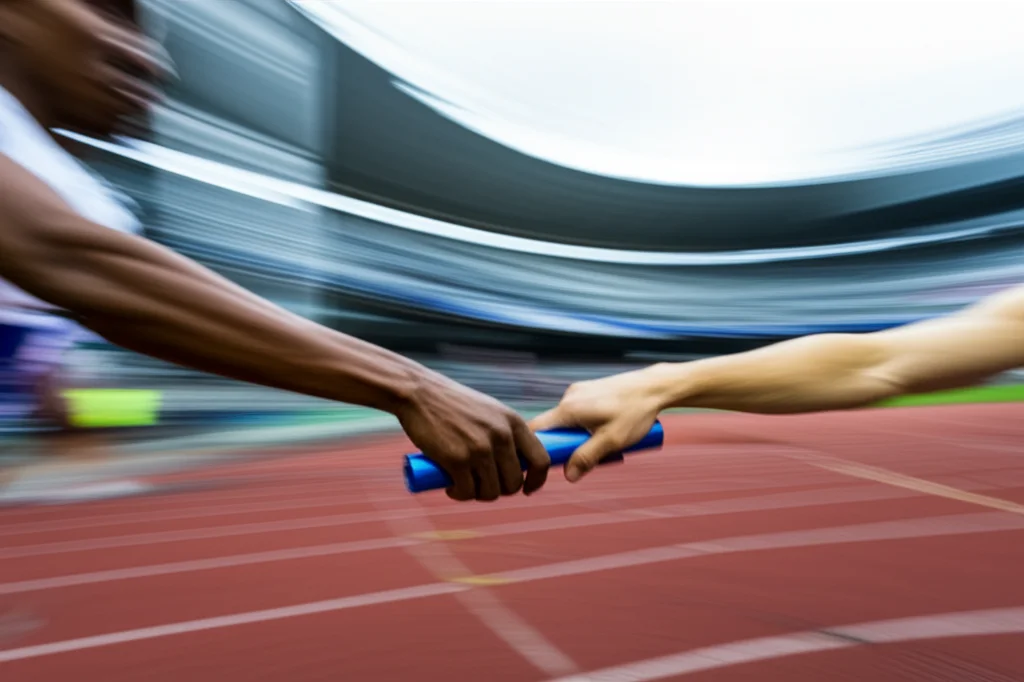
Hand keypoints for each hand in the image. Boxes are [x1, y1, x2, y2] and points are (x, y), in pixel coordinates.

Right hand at [395, 372, 549, 501]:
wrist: (419, 393)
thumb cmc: (451, 403)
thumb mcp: (489, 411)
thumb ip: (503, 432)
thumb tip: (513, 462)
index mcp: (513, 422)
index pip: (541, 460)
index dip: (536, 480)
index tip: (527, 488)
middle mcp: (501, 436)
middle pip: (514, 482)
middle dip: (499, 490)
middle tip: (482, 485)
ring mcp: (480, 449)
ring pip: (490, 491)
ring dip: (478, 495)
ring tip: (464, 485)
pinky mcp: (457, 460)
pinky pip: (467, 491)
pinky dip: (459, 494)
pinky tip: (451, 487)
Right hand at [529, 366, 666, 482]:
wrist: (655, 387)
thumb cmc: (635, 412)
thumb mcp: (611, 441)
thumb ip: (587, 458)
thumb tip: (569, 476)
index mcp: (569, 408)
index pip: (537, 429)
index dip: (537, 448)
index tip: (546, 464)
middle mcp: (569, 397)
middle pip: (553, 427)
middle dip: (565, 445)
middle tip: (584, 456)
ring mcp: (579, 392)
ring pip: (567, 420)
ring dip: (577, 435)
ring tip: (602, 441)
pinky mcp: (589, 390)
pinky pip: (578, 412)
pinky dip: (585, 424)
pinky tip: (605, 428)